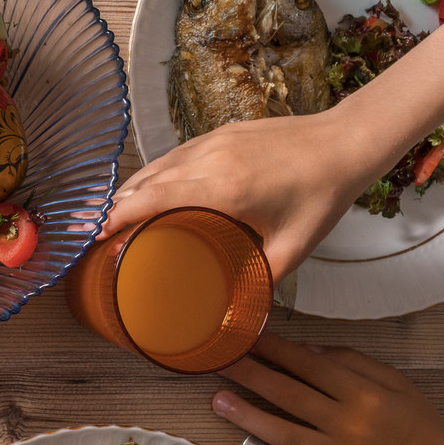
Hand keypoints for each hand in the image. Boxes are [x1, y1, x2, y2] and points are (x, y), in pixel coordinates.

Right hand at [101, 110, 372, 277]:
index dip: (120, 216)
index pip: (153, 199)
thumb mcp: (293, 247)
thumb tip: (239, 312)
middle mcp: (210, 160)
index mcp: (223, 189)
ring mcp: (213, 142)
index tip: (99, 234)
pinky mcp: (221, 132)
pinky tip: (154, 186)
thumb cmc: (321, 195)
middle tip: (100, 229)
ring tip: (116, 210)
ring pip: (158, 164)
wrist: (344, 142)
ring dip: (133, 187)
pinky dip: (156, 172)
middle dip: (117, 205)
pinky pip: (176, 154)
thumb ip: (260, 279)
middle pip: (146, 181)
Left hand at [212, 333, 443, 444]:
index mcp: (363, 393)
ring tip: (218, 400)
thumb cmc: (422, 427)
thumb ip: (353, 361)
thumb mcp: (397, 382)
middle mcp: (348, 423)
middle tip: (217, 360)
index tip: (245, 334)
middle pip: (288, 394)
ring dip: (247, 416)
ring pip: (284, 433)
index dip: (273, 348)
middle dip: (249, 374)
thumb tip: (308, 347)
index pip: (307, 364)